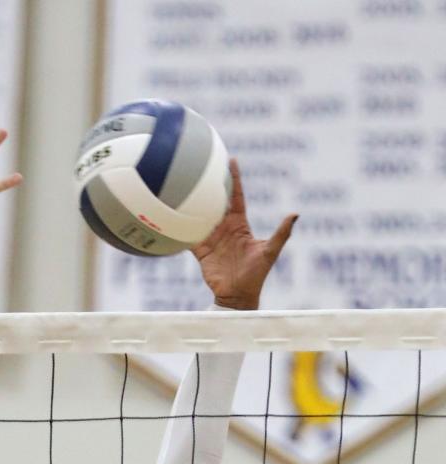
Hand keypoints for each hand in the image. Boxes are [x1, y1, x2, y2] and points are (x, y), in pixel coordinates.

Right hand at [192, 158, 297, 310]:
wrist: (238, 297)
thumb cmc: (256, 275)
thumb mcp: (269, 252)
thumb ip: (282, 233)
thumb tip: (296, 214)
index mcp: (240, 225)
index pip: (237, 197)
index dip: (235, 179)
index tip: (231, 161)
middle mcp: (225, 229)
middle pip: (217, 202)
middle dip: (212, 185)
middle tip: (204, 165)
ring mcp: (212, 239)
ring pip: (201, 216)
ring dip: (195, 203)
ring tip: (186, 185)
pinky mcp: (201, 252)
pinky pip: (190, 237)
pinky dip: (182, 228)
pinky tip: (173, 216)